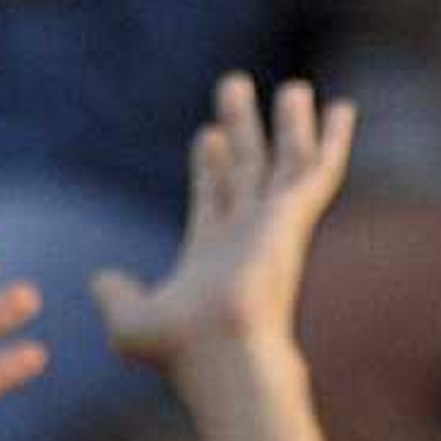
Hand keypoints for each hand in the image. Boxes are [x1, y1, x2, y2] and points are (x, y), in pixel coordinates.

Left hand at [95, 74, 355, 370]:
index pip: (213, 199)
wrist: (223, 353)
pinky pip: (319, 169)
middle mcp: (247, 238)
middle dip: (240, 130)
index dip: (209, 166)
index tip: (205, 135)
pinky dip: (332, 139)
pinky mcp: (295, 217)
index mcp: (211, 257)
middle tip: (233, 88)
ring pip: (285, 163)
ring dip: (288, 125)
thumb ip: (116, 296)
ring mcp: (274, 226)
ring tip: (291, 88)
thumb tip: (98, 280)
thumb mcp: (130, 323)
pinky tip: (342, 107)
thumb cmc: (180, 349)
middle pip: (246, 171)